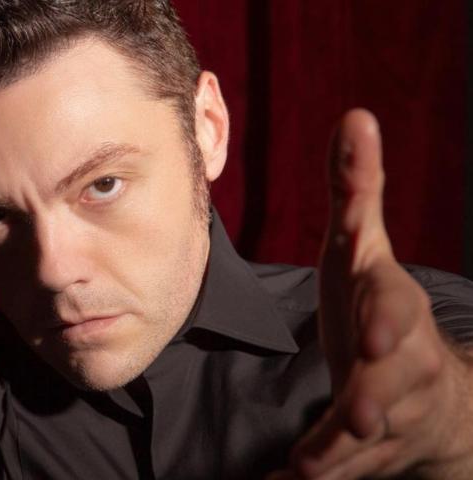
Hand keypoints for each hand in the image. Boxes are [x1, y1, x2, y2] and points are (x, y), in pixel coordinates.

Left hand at [268, 110, 472, 478]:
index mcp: (390, 308)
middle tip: (361, 417)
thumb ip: (356, 190)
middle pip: (393, 382)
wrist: (429, 391)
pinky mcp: (362, 447)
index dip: (388, 324)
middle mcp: (398, 362)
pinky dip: (316, 475)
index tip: (373, 336)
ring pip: (368, 435)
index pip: (396, 312)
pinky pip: (340, 466)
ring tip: (309, 469)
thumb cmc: (379, 307)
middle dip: (378, 395)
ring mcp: (386, 409)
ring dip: (340, 451)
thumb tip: (354, 116)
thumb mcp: (362, 248)